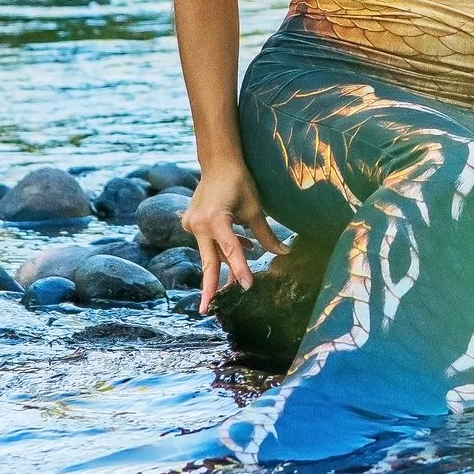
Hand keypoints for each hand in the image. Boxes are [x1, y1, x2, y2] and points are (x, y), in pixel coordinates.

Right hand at [186, 164, 274, 304]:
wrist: (218, 162)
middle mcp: (199, 224)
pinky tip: (243, 246)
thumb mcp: (256, 209)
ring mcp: (191, 224)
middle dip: (210, 287)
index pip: (231, 251)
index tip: (247, 287)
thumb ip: (266, 235)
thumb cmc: (239, 182)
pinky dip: (223, 247)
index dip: (241, 270)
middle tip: (206, 310)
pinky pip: (209, 242)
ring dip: (227, 262)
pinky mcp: (190, 223)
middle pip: (209, 261)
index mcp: (215, 219)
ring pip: (211, 252)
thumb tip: (283, 253)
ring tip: (242, 276)